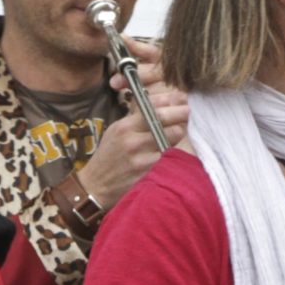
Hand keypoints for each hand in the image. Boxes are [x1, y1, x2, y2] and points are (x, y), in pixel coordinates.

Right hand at [74, 86, 187, 206]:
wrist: (96, 185)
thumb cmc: (110, 155)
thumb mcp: (117, 131)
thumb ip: (137, 117)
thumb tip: (163, 100)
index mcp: (123, 127)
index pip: (150, 106)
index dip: (169, 101)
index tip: (181, 98)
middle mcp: (132, 140)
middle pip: (164, 120)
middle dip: (180, 113)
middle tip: (189, 110)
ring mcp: (141, 158)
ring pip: (171, 138)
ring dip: (178, 134)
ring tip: (177, 133)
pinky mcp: (149, 173)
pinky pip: (169, 157)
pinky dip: (173, 153)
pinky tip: (172, 151)